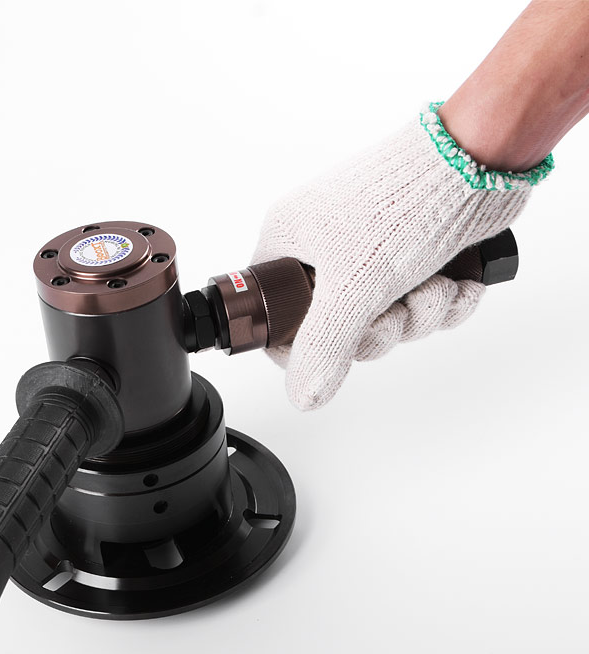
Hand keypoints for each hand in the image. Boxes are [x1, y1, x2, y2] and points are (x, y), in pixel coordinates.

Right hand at [251, 106, 549, 410]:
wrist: (479, 156)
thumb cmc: (407, 201)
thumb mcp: (354, 287)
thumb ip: (323, 347)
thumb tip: (303, 395)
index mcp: (290, 243)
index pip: (276, 314)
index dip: (306, 344)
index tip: (337, 344)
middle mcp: (324, 248)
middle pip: (338, 327)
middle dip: (382, 330)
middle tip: (395, 311)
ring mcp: (367, 251)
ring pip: (383, 318)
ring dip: (420, 316)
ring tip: (435, 287)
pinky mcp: (408, 254)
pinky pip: (415, 303)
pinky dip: (442, 303)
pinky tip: (455, 283)